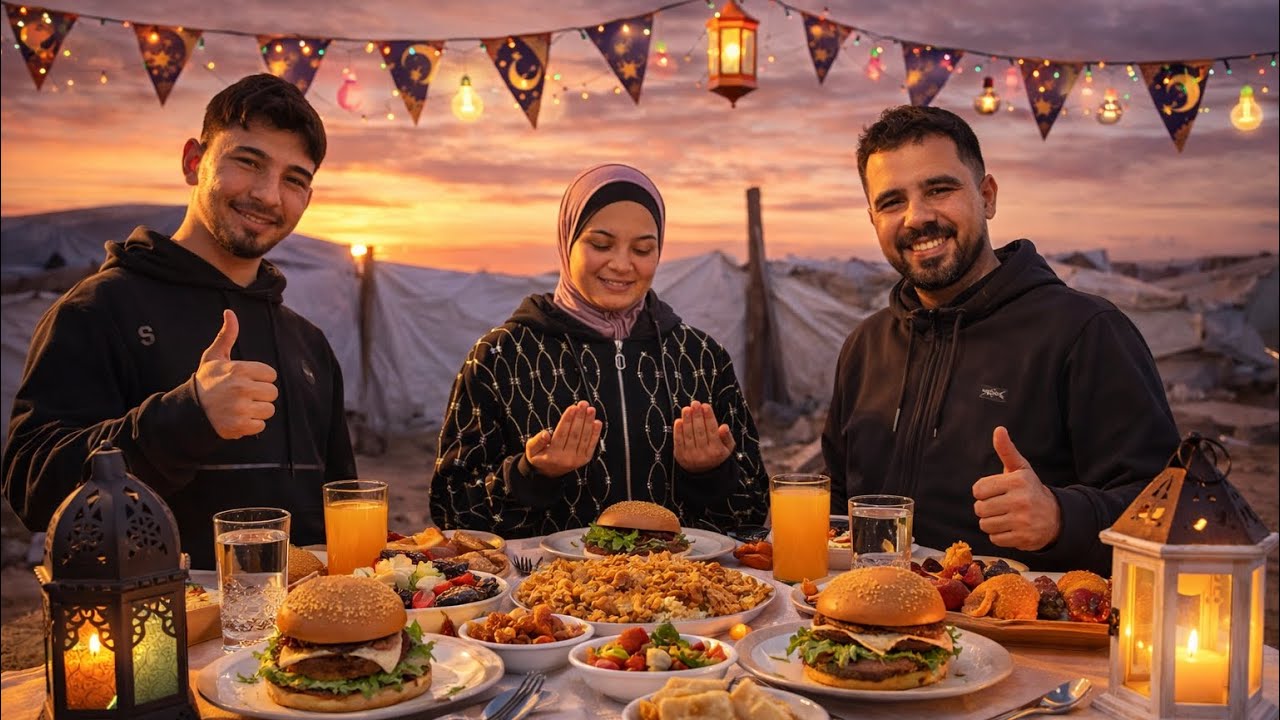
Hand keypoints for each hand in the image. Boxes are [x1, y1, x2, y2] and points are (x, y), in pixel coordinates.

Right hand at [194, 309, 278, 438]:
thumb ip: (227, 335)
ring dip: (257, 410)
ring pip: (269, 410)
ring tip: (241, 406)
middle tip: (244, 395)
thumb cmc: (206, 381)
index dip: (261, 378)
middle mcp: (241, 388)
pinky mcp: (239, 426)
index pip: (271, 374)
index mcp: (240, 370)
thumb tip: (230, 312)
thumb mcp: (214, 356)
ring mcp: (240, 408)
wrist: (189, 409)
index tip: (247, 380)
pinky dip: (251, 424)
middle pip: (272, 393)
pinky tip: (238, 418)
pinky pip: (260, 425)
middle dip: (261, 395)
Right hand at [524, 401, 601, 477]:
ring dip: (589, 423)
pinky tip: (597, 422)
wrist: (548, 473)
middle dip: (580, 418)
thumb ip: (537, 441)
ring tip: (591, 410)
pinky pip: (591, 445)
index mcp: (553, 455)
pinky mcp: (585, 459)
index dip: (568, 420)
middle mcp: (566, 458)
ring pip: (584, 438)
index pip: (561, 434)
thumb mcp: (531, 450)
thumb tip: (546, 434)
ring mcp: (577, 460)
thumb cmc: (539, 457)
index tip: (572, 407)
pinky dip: (595, 434)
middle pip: (574, 434)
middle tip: (583, 404)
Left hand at [673, 400, 733, 473]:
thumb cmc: (717, 455)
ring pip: (689, 435)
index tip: (705, 405)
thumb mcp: (727, 448)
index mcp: (717, 451)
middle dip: (697, 416)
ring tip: (686, 409)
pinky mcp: (680, 457)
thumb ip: (727, 437)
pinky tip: (678, 420)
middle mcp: (704, 454)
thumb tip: (724, 426)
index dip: (709, 417)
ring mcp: (691, 456)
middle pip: (700, 431)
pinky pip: (678, 442)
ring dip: (687, 420)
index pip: (712, 431)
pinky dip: (678, 431)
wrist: (704, 474)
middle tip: (695, 403)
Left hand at [971, 426, 1060, 550]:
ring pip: (985, 525)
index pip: (978, 489)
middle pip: (980, 509)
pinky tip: (1011, 528)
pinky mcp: (1024, 538)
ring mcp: (1023, 521)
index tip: (993, 492)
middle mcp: (1021, 500)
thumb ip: (1007, 450)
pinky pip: (995, 539)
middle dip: (985, 508)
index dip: (982, 492)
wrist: (1056, 517)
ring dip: (991, 523)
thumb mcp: (1020, 469)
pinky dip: (999, 535)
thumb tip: (999, 430)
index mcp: (1017, 481)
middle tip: (999, 506)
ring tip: (1005, 517)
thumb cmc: (1030, 489)